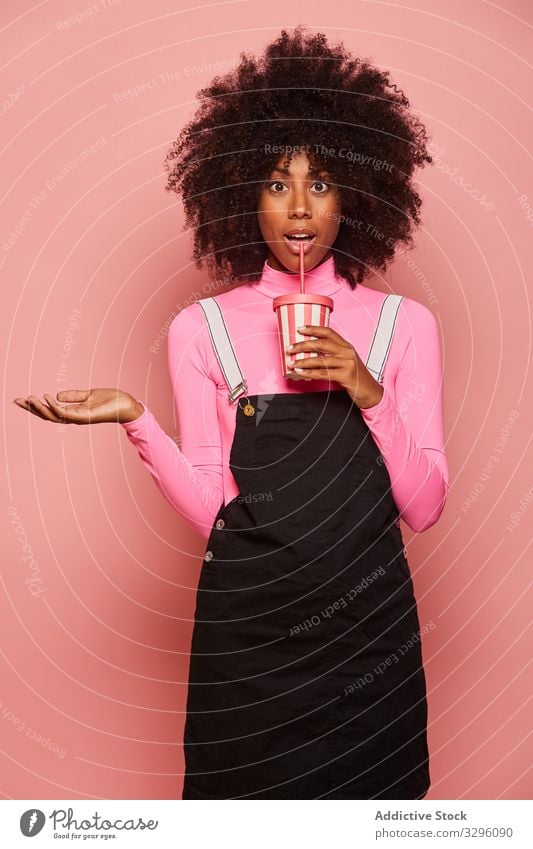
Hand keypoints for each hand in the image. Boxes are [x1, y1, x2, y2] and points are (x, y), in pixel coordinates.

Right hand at [12, 388, 144, 424]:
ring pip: (54, 415)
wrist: (127, 405)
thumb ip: (73, 396)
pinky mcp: (85, 416)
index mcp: (73, 412)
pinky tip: (47, 397)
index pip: (50, 411)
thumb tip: (56, 394)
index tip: (22, 399)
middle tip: (17, 400)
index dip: (36, 406)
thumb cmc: (111, 400)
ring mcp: (79, 418)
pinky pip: (66, 412)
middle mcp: (74, 417)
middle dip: (32, 409)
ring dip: (40, 407)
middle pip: (47, 415)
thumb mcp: (88, 395)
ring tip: (29, 398)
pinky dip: (55, 405)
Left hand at [286, 325, 384, 408]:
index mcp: (346, 346)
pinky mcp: (346, 375)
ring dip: (303, 362)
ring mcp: (347, 363)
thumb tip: (311, 354)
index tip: (300, 329)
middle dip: (303, 345)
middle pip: (321, 344)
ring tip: (291, 363)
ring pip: (320, 360)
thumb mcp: (346, 361)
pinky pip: (323, 373)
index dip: (313, 329)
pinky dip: (310, 373)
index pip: (328, 332)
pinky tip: (301, 373)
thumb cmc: (356, 377)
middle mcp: (347, 352)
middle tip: (290, 348)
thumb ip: (333, 355)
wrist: (371, 392)